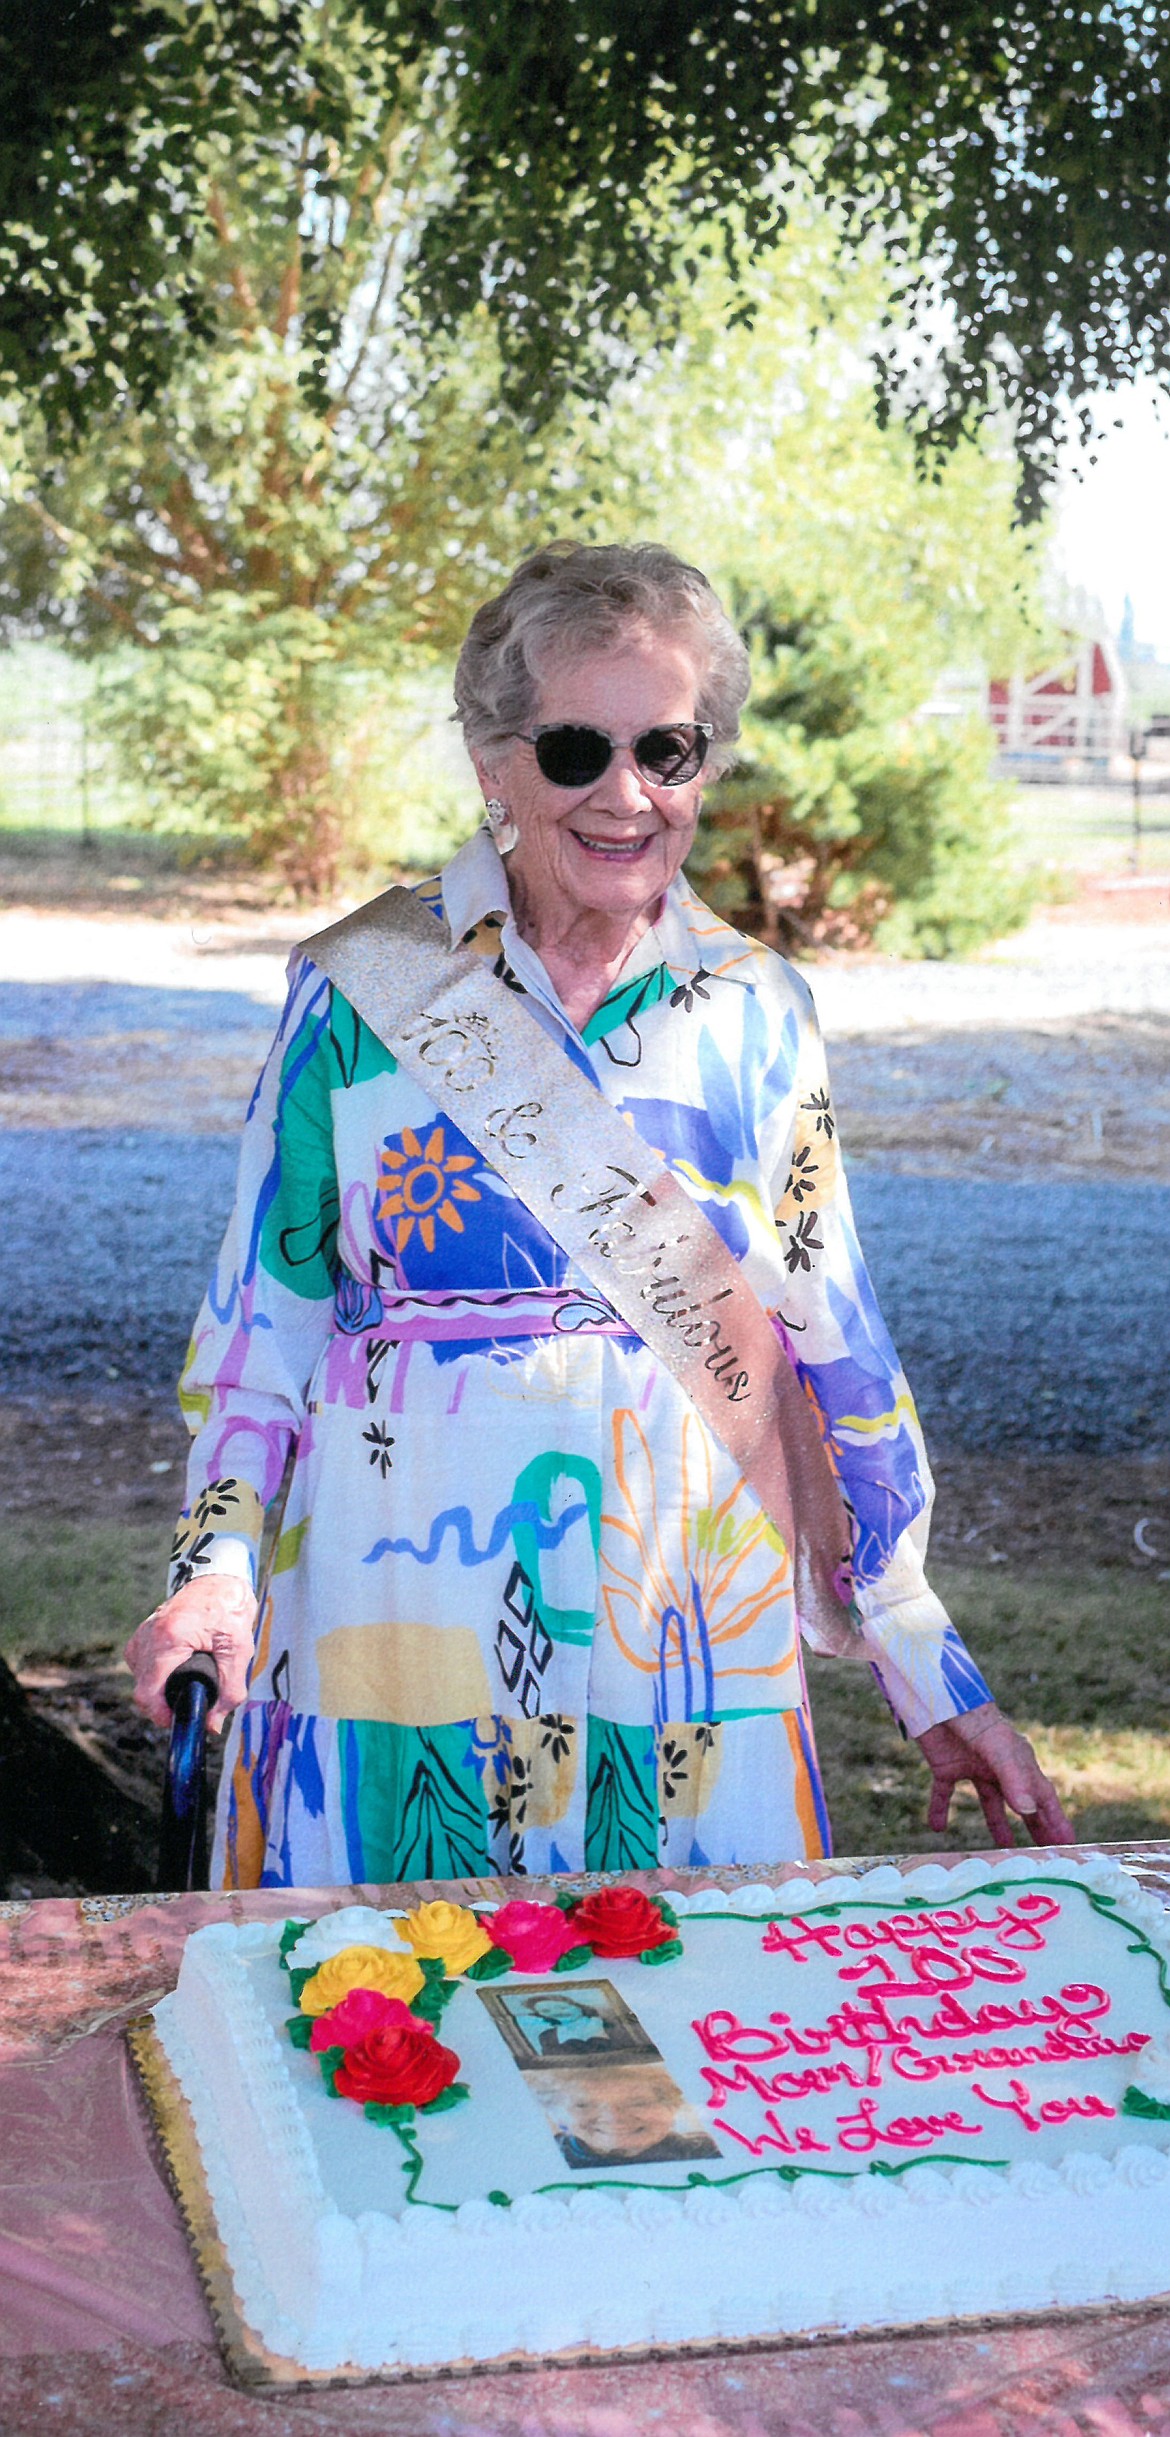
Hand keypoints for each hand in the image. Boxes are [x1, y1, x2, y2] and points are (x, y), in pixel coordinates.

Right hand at [124, 1576, 257, 1734]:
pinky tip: (178, 1671)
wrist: (220, 1581)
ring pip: (141, 1680)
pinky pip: (141, 1668)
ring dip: (162, 1689)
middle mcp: (148, 1635)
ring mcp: (141, 1634)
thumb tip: (211, 1725)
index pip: (148, 1691)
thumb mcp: (238, 1652)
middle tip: (194, 1699)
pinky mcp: (141, 1636)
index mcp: (169, 1637)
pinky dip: (157, 1676)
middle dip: (166, 1703)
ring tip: (190, 1680)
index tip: (179, 1720)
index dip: (161, 1714)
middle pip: (143, 1690)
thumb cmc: (229, 1611)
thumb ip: (228, 1691)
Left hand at [916, 1702, 1073, 1847]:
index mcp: (1018, 1761)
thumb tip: (1028, 1810)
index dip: (1055, 1820)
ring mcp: (973, 1766)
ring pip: (989, 1801)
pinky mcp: (946, 1766)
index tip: (1067, 1844)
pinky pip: (944, 1793)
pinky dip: (940, 1809)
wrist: (936, 1696)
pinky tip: (936, 1827)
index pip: (1042, 1796)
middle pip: (1021, 1803)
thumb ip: (1013, 1778)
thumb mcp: (997, 1748)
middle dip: (1033, 1826)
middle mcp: (998, 1767)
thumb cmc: (974, 1718)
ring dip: (995, 1824)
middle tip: (1042, 1854)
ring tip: (1001, 1848)